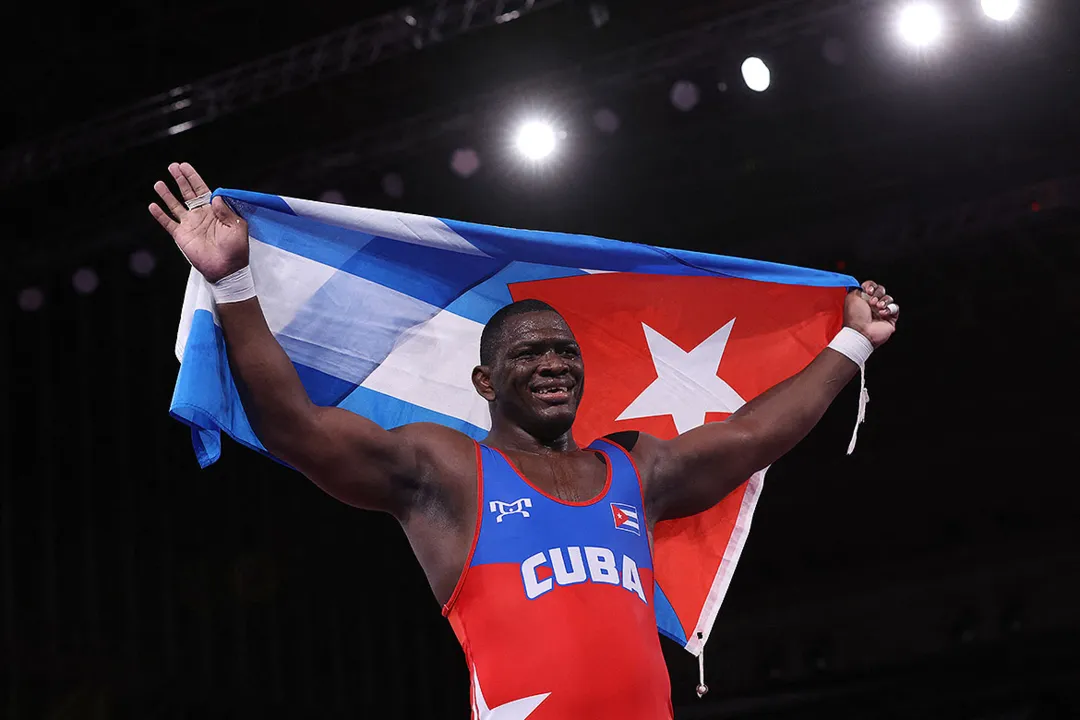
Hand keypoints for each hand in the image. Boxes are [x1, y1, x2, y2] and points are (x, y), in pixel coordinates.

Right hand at [148, 162, 248, 282]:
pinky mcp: (181, 235)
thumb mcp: (237, 227)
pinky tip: (152, 206)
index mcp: (214, 211)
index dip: (193, 178)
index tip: (185, 166)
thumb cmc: (236, 249)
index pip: (202, 190)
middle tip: (172, 166)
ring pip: (175, 205)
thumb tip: (216, 197)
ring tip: (159, 183)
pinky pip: (168, 223)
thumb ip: (227, 211)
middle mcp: (200, 215)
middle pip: (187, 193)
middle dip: (180, 180)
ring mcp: (189, 225)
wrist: (226, 269)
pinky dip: (160, 215)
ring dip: (167, 194)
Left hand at [844, 280, 898, 347]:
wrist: (861, 331)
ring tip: (877, 308)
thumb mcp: (851, 298)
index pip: (871, 286)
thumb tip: (863, 286)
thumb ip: (857, 289)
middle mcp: (872, 305)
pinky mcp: (890, 318)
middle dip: (878, 294)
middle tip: (872, 302)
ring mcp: (881, 311)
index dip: (871, 286)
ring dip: (883, 301)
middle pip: (881, 290)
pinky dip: (889, 309)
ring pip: (889, 298)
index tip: (869, 291)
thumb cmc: (855, 317)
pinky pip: (895, 308)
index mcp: (862, 299)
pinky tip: (882, 313)